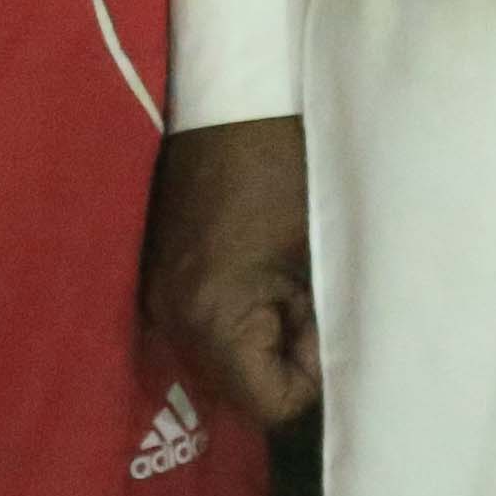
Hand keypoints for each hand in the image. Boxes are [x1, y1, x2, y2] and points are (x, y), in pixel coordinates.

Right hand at [142, 114, 319, 429]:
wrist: (231, 92)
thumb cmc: (287, 163)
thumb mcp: (320, 253)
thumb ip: (326, 328)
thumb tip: (336, 377)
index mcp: (213, 317)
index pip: (270, 404)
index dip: (312, 379)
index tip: (327, 326)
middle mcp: (172, 320)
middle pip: (240, 390)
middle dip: (285, 361)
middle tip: (311, 299)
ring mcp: (158, 298)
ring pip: (223, 360)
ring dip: (262, 340)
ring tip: (287, 281)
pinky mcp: (158, 276)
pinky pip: (206, 327)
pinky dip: (239, 315)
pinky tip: (260, 271)